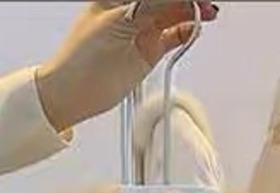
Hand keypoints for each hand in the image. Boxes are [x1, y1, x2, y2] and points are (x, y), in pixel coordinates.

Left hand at [35, 1, 218, 134]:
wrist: (72, 95)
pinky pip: (175, 35)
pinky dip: (187, 32)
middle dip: (189, 0)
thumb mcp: (118, 23)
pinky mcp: (149, 49)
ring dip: (192, 12)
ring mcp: (143, 28)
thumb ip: (149, 7)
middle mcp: (133, 7)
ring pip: (175, 13)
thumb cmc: (80, 60)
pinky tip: (196, 29)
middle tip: (205, 4)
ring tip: (207, 13)